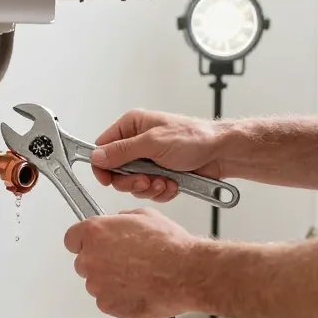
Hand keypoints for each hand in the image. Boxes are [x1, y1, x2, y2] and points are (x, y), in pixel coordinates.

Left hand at [64, 207, 202, 317]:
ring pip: (96, 282)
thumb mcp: (144, 217)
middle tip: (123, 260)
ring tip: (137, 275)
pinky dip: (118, 297)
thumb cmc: (170, 246)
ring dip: (110, 280)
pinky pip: (106, 300)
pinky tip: (138, 288)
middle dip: (99, 261)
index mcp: (95, 232)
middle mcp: (91, 258)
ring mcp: (97, 284)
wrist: (186, 272)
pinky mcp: (107, 305)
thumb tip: (118, 225)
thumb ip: (120, 222)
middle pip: (83, 262)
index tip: (91, 245)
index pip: (72, 238)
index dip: (84, 242)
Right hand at [90, 109, 223, 201]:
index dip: (103, 166)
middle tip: (146, 180)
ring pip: (134, 184)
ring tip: (165, 181)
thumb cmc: (193, 138)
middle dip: (132, 181)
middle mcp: (138, 142)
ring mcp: (149, 160)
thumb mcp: (153, 142)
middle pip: (117, 171)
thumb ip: (122, 151)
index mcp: (132, 126)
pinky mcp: (160, 174)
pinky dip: (161, 191)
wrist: (220, 153)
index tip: (107, 180)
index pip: (103, 148)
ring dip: (149, 187)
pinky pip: (150, 190)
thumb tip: (97, 156)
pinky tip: (173, 184)